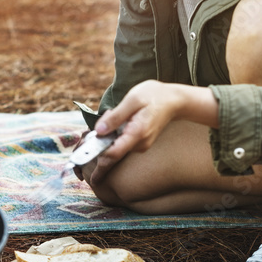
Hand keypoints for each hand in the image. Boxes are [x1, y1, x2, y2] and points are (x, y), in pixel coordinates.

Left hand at [87, 81, 218, 184]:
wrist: (175, 100)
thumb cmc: (153, 96)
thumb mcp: (132, 100)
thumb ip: (115, 117)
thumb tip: (98, 131)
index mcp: (136, 134)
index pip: (112, 154)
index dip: (97, 160)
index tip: (86, 165)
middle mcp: (139, 144)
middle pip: (111, 152)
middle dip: (98, 145)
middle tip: (94, 129)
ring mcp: (141, 145)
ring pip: (116, 146)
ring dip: (108, 135)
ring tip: (115, 113)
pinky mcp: (140, 143)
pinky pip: (122, 142)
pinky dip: (115, 134)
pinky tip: (122, 117)